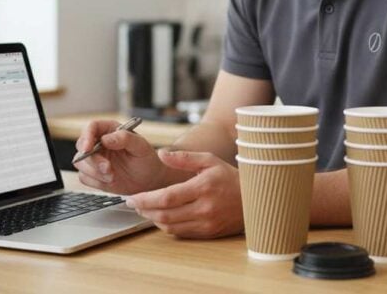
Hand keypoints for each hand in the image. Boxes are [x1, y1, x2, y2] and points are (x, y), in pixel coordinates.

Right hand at [74, 119, 175, 194]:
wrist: (149, 180)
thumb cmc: (146, 159)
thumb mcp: (141, 147)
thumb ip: (125, 139)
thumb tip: (106, 139)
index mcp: (110, 130)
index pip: (91, 127)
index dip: (86, 137)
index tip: (88, 149)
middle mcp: (99, 143)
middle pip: (81, 146)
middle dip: (92, 160)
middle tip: (108, 168)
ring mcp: (95, 158)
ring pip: (80, 163)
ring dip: (95, 172)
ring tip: (113, 176)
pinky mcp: (93, 174)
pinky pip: (83, 177)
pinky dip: (95, 181)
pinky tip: (110, 181)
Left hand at [125, 149, 242, 238]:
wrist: (254, 199)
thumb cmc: (230, 177)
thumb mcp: (209, 160)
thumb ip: (184, 158)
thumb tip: (161, 154)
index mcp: (203, 187)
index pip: (167, 197)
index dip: (146, 199)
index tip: (132, 197)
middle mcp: (204, 208)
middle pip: (165, 214)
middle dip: (145, 210)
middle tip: (134, 203)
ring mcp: (206, 223)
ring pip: (170, 226)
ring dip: (154, 219)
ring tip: (146, 209)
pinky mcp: (208, 233)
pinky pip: (181, 233)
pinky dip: (167, 226)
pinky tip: (162, 217)